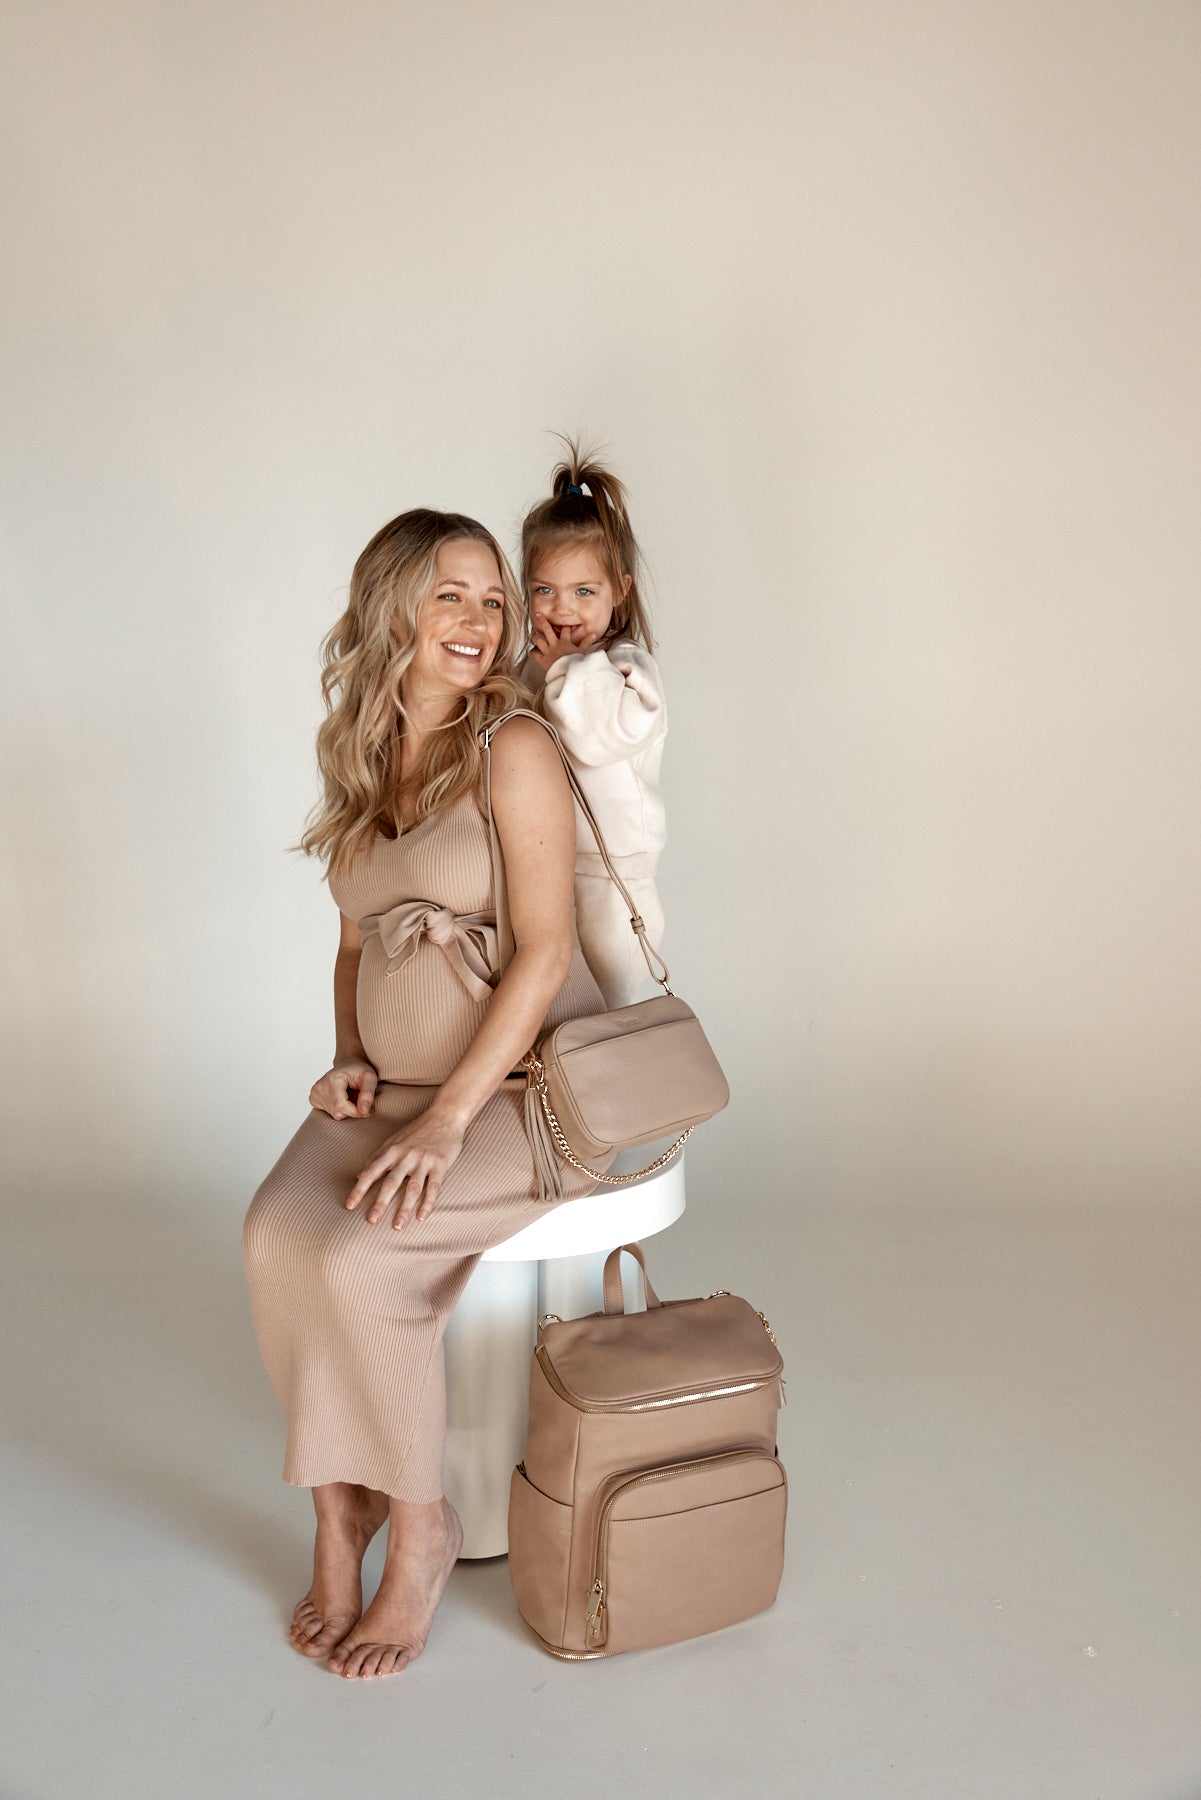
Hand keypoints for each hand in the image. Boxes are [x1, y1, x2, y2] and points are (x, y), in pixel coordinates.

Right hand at [309, 1057, 378, 1119]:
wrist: (348, 1064)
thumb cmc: (359, 1069)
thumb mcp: (370, 1077)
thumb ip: (368, 1094)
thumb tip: (364, 1112)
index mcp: (332, 1080)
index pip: (341, 1105)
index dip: (355, 1112)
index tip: (365, 1111)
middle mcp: (320, 1086)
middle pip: (337, 1111)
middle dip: (351, 1110)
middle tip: (358, 1099)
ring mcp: (315, 1093)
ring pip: (334, 1113)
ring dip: (345, 1109)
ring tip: (349, 1096)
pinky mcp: (314, 1098)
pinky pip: (328, 1112)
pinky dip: (337, 1108)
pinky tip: (340, 1098)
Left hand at [344, 1107, 465, 1227]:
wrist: (445, 1115)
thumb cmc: (417, 1129)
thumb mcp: (393, 1140)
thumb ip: (376, 1157)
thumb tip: (358, 1176)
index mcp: (392, 1150)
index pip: (371, 1172)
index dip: (359, 1189)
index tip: (349, 1206)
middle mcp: (406, 1156)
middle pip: (391, 1183)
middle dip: (380, 1203)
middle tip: (372, 1221)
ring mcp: (424, 1161)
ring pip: (413, 1188)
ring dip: (405, 1209)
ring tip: (398, 1226)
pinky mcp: (440, 1165)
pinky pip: (434, 1187)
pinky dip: (428, 1203)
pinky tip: (422, 1217)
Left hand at [528, 618, 599, 670]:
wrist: (569, 673)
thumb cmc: (576, 663)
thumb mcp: (583, 652)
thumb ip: (587, 642)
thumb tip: (594, 634)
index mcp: (565, 641)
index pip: (565, 630)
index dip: (564, 626)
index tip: (563, 623)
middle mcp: (555, 644)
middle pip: (547, 630)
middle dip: (542, 621)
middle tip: (537, 614)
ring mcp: (547, 651)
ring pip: (538, 640)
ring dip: (534, 635)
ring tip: (532, 632)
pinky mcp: (542, 660)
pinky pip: (534, 654)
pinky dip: (532, 653)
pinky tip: (531, 651)